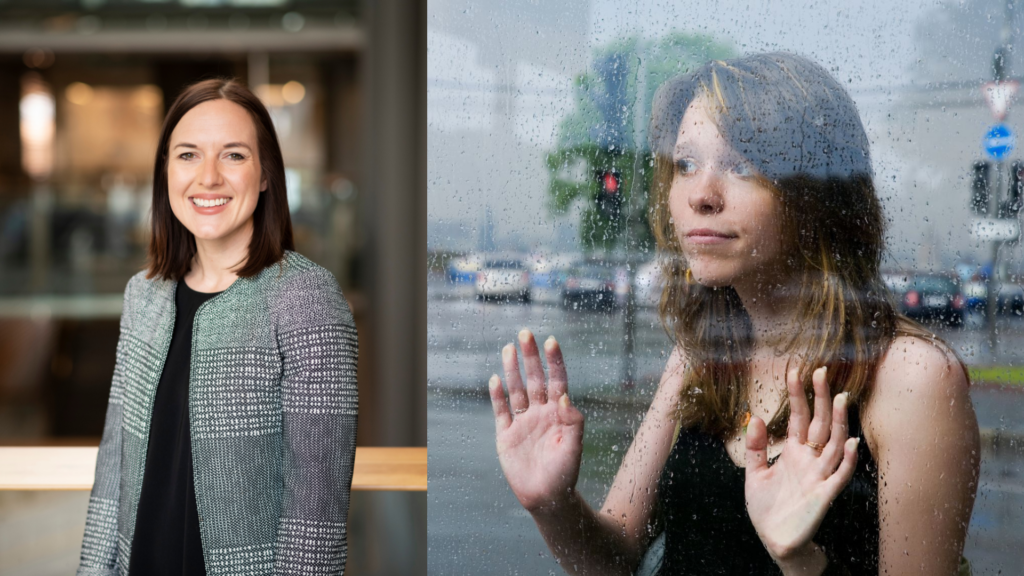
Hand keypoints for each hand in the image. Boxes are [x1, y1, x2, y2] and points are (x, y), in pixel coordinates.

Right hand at [488, 328, 584, 513]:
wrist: (546, 498)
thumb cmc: (565, 474)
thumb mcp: (574, 448)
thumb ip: (572, 422)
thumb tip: (564, 396)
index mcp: (558, 414)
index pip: (557, 381)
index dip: (554, 362)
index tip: (551, 341)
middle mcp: (540, 413)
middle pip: (534, 379)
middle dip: (530, 357)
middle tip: (525, 333)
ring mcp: (522, 422)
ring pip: (516, 390)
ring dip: (513, 370)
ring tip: (509, 348)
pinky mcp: (506, 435)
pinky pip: (501, 411)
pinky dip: (497, 395)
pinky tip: (495, 378)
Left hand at [744, 366, 859, 567]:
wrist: (774, 539)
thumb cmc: (767, 507)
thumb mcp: (754, 474)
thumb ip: (755, 447)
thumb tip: (754, 417)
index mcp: (793, 452)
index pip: (797, 417)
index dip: (797, 395)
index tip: (795, 370)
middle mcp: (809, 459)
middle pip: (820, 422)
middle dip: (820, 398)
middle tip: (821, 370)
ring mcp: (819, 475)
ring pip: (834, 443)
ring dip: (839, 422)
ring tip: (840, 397)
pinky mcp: (824, 495)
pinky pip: (839, 475)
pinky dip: (846, 459)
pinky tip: (850, 443)